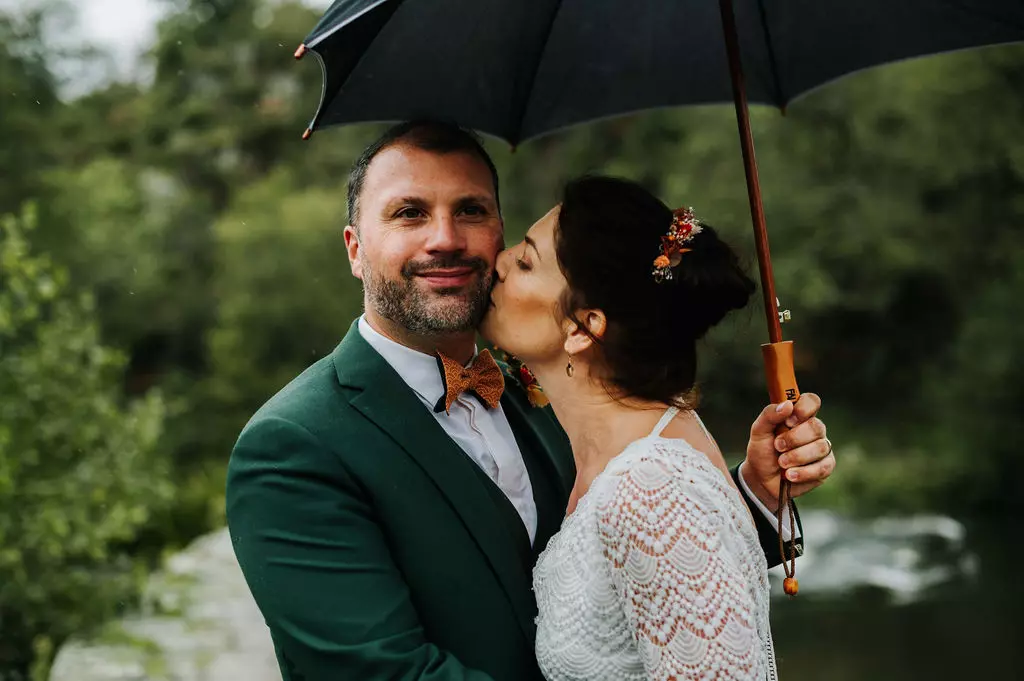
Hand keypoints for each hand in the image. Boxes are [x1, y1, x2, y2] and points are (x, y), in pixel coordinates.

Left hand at [741, 393, 833, 511]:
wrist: (761, 479)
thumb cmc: (762, 451)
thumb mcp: (759, 431)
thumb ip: (769, 415)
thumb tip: (788, 405)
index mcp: (798, 416)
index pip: (812, 401)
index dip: (804, 408)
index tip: (788, 421)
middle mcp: (814, 430)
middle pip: (816, 426)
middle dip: (794, 438)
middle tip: (778, 446)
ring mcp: (822, 448)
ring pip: (820, 447)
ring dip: (797, 456)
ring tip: (781, 463)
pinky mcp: (825, 467)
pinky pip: (823, 467)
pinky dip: (803, 472)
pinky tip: (790, 475)